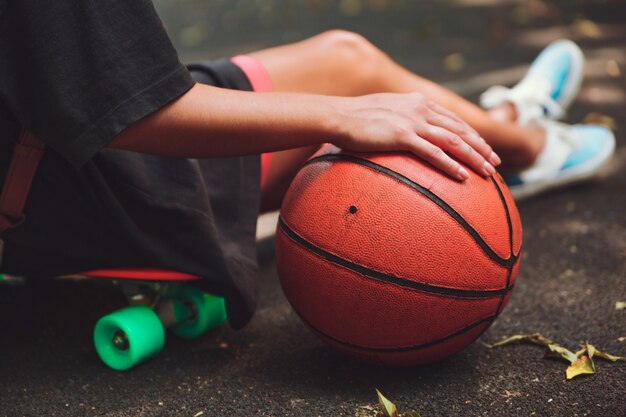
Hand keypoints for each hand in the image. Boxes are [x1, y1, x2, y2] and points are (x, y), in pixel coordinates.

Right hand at [331, 92, 499, 180]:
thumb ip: (399, 121)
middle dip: (481, 146)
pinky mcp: (402, 136)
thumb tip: (404, 137)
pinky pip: (433, 153)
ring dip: (474, 157)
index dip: (472, 134)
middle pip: (460, 129)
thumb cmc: (355, 119)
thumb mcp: (384, 114)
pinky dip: (451, 165)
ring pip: (453, 140)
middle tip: (496, 162)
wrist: (337, 116)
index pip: (452, 119)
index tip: (484, 147)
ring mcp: (412, 121)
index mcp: (418, 102)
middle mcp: (420, 109)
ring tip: (488, 172)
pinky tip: (463, 176)